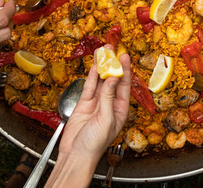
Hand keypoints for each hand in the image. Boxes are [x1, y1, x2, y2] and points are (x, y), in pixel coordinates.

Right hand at [59, 45, 131, 160]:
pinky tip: (94, 65)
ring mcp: (97, 103)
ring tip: (102, 51)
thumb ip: (108, 97)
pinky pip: (89, 86)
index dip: (125, 70)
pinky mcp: (84, 104)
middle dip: (113, 64)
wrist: (77, 154)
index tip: (124, 56)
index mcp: (121, 109)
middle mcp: (110, 104)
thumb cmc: (95, 144)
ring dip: (101, 66)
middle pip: (112, 79)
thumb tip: (112, 79)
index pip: (124, 85)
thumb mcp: (106, 119)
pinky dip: (91, 76)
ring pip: (100, 80)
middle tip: (112, 49)